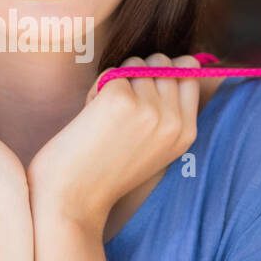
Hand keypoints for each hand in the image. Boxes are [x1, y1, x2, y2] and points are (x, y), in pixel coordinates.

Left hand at [26, 54, 201, 234]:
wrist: (72, 199)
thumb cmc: (106, 170)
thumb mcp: (153, 148)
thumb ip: (167, 113)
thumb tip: (168, 64)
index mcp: (186, 133)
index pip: (188, 73)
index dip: (164, 71)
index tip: (143, 88)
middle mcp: (173, 120)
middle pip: (163, 62)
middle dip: (139, 71)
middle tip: (120, 104)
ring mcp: (149, 109)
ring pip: (136, 63)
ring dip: (117, 80)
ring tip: (104, 114)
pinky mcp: (120, 100)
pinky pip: (112, 73)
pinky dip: (97, 88)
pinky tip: (91, 117)